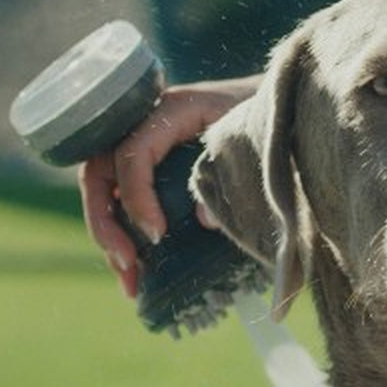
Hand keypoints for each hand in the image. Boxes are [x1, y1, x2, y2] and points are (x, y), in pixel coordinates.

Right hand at [78, 75, 261, 297]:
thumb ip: (228, 170)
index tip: (157, 234)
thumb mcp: (251, 135)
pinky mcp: (156, 167)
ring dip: (111, 239)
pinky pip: (125, 199)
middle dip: (107, 224)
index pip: (132, 153)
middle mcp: (149, 125)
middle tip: (128, 264)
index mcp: (172, 110)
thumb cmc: (268, 114)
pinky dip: (126, 235)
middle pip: (102, 173)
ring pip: (106, 192)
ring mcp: (148, 146)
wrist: (284, 103)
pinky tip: (138, 271)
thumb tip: (205, 220)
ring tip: (130, 283)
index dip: (135, 196)